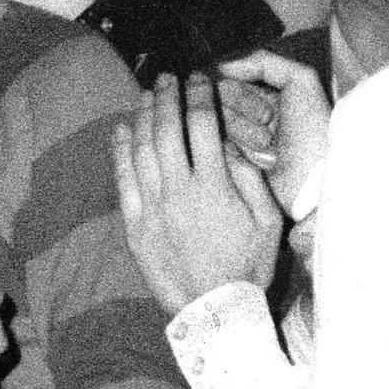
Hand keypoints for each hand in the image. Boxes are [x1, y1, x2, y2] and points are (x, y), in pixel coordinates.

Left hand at [113, 72, 284, 317]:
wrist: (216, 310)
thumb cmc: (249, 264)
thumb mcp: (267, 220)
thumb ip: (249, 178)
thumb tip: (228, 146)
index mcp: (214, 186)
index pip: (202, 126)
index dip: (199, 96)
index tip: (198, 79)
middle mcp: (178, 190)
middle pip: (166, 130)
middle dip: (166, 97)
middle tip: (166, 78)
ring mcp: (152, 208)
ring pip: (141, 150)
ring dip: (142, 117)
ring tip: (145, 96)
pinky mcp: (135, 226)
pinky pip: (122, 180)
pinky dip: (120, 151)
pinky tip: (121, 131)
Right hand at [217, 49, 330, 213]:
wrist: (312, 178)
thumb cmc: (313, 130)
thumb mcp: (301, 82)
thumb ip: (264, 62)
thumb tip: (223, 64)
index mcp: (264, 97)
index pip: (230, 80)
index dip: (240, 88)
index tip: (262, 100)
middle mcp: (247, 116)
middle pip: (218, 98)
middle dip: (244, 107)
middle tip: (269, 121)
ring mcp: (235, 140)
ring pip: (214, 120)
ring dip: (244, 130)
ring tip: (268, 145)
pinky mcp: (226, 163)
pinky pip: (211, 144)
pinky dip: (233, 148)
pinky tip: (256, 157)